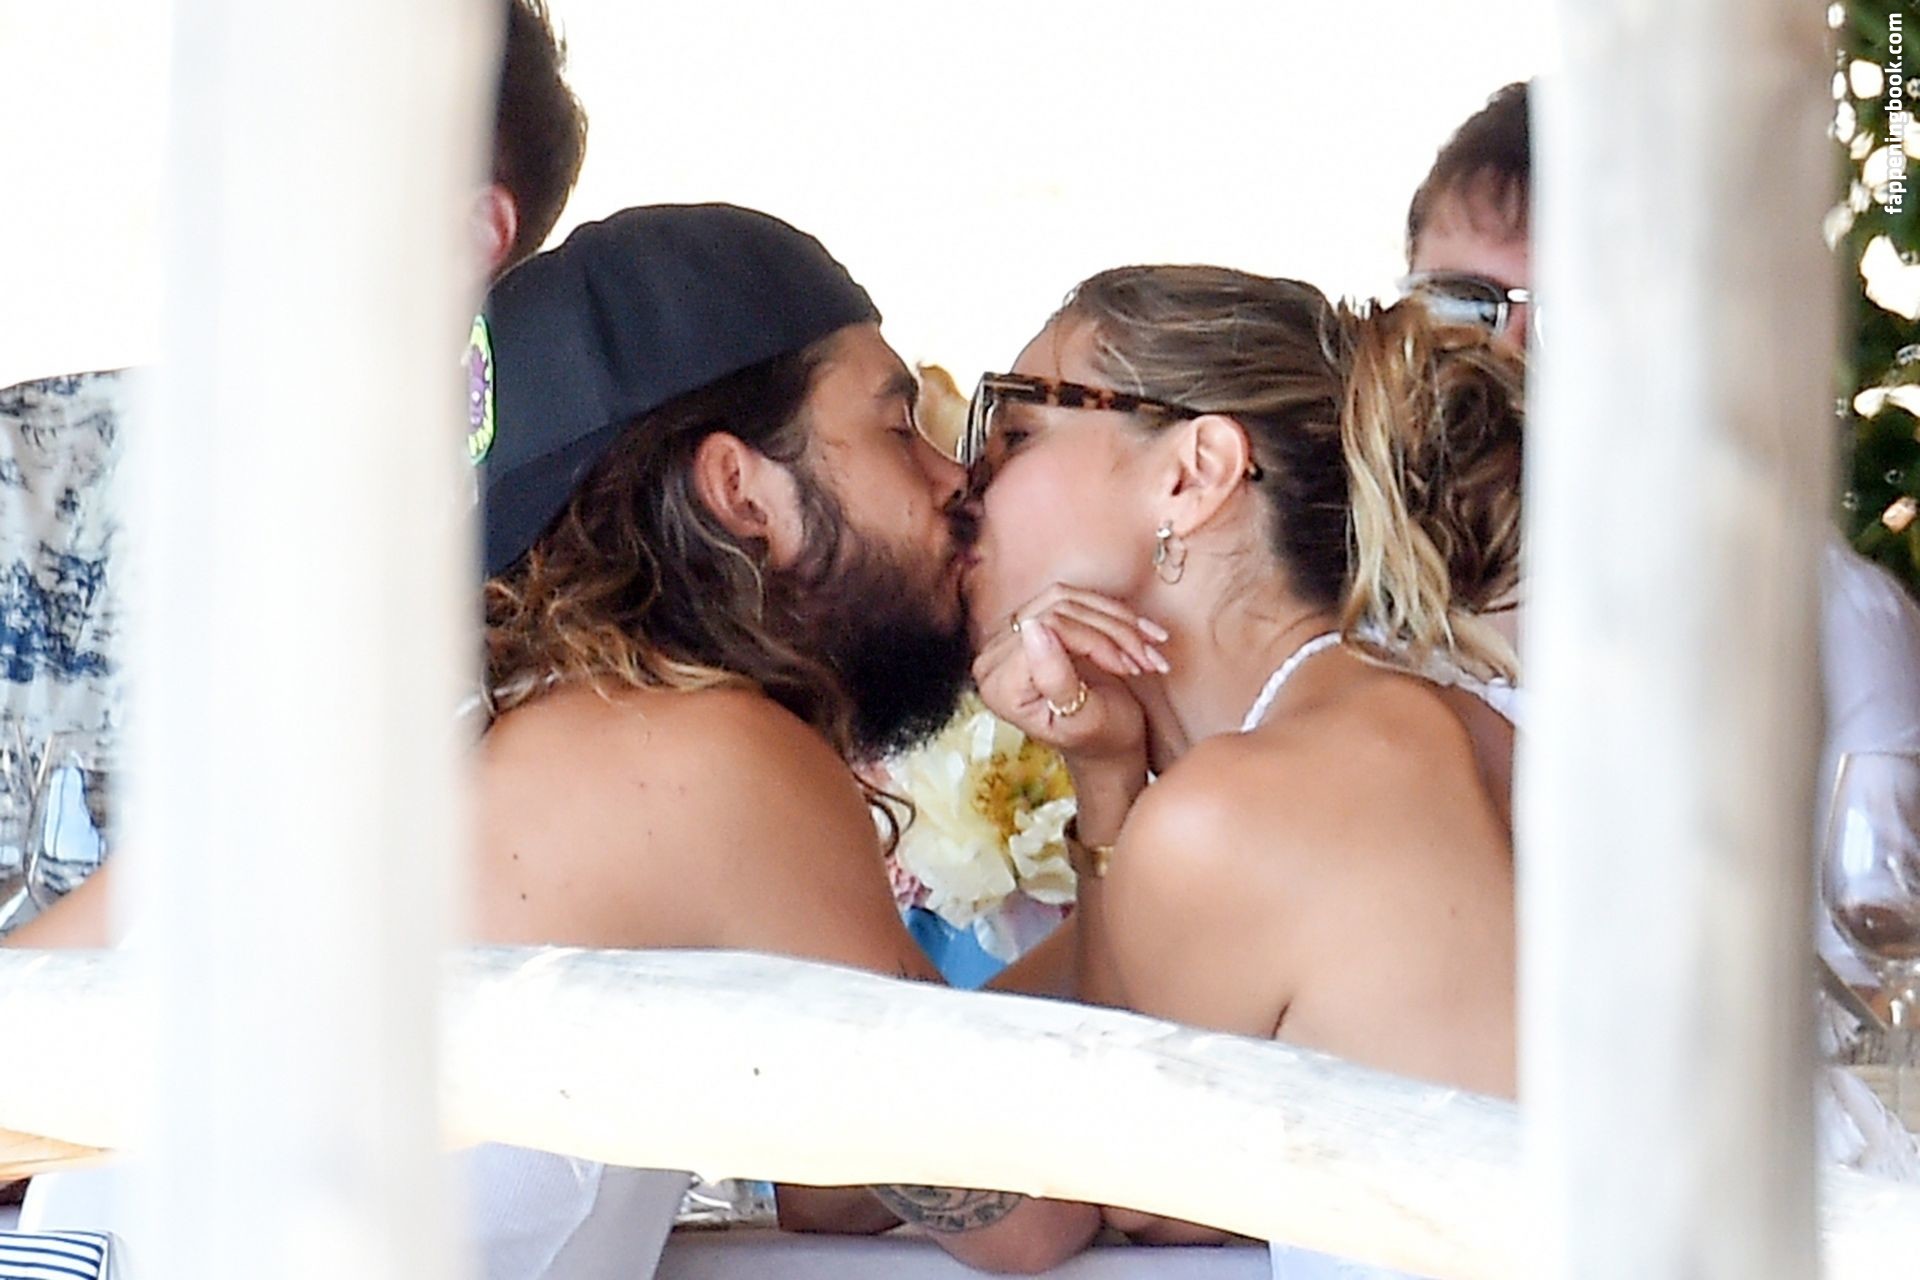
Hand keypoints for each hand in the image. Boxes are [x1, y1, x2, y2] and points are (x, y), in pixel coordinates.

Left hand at [971, 584, 1163, 771]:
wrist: (1108, 743)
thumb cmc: (1100, 739)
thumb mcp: (1083, 717)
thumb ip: (1054, 677)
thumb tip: (1033, 626)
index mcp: (998, 687)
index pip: (1046, 629)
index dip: (1096, 642)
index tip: (1132, 666)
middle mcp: (994, 659)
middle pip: (1056, 611)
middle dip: (1112, 632)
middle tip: (1147, 660)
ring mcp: (1010, 638)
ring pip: (1067, 599)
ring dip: (1117, 621)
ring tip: (1147, 648)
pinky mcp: (1033, 623)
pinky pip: (1071, 599)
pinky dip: (1111, 614)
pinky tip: (1139, 633)